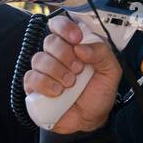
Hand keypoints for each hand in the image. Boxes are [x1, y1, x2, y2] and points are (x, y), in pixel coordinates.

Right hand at [23, 14, 122, 134]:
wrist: (92, 119)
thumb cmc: (99, 92)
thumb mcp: (111, 71)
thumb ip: (102, 53)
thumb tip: (81, 47)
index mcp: (75, 45)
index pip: (60, 24)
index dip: (65, 27)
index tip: (76, 38)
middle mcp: (57, 55)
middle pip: (50, 41)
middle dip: (65, 55)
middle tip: (78, 69)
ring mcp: (44, 70)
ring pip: (39, 59)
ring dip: (57, 71)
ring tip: (70, 84)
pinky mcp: (34, 87)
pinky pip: (31, 77)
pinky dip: (46, 84)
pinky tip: (58, 92)